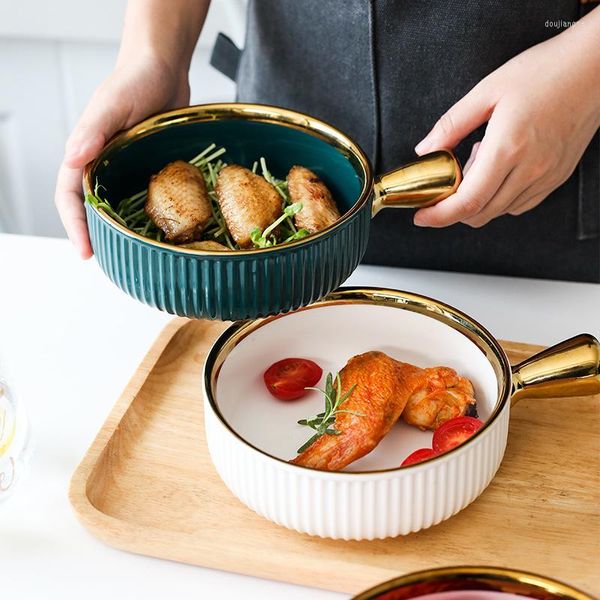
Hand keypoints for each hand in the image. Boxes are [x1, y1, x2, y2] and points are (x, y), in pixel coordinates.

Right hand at [55, 56, 189, 257]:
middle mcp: (102, 163)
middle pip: (90, 208)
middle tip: (112, 262)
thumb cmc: (134, 79)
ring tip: (132, 254)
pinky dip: (144, 214)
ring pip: (115, 205)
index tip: (86, 252)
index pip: (70, 197)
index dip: (75, 226)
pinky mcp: (146, 166)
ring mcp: (125, 166)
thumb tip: (72, 160)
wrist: (163, 68)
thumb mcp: (113, 104)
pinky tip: (157, 230)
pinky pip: (141, 195)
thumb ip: (93, 130)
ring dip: (119, 229)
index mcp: (85, 152)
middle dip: (96, 236)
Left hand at [413, 16, 599, 228]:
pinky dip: (499, 199)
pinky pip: (520, 204)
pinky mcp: (556, 177)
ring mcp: (546, 176)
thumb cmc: (546, 71)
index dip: (440, 215)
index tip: (422, 216)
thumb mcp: (487, 91)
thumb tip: (426, 149)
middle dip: (452, 211)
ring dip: (477, 202)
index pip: (468, 201)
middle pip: (481, 213)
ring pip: (499, 211)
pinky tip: (497, 172)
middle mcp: (530, 168)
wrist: (593, 67)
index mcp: (508, 147)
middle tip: (441, 191)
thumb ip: (451, 125)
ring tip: (476, 166)